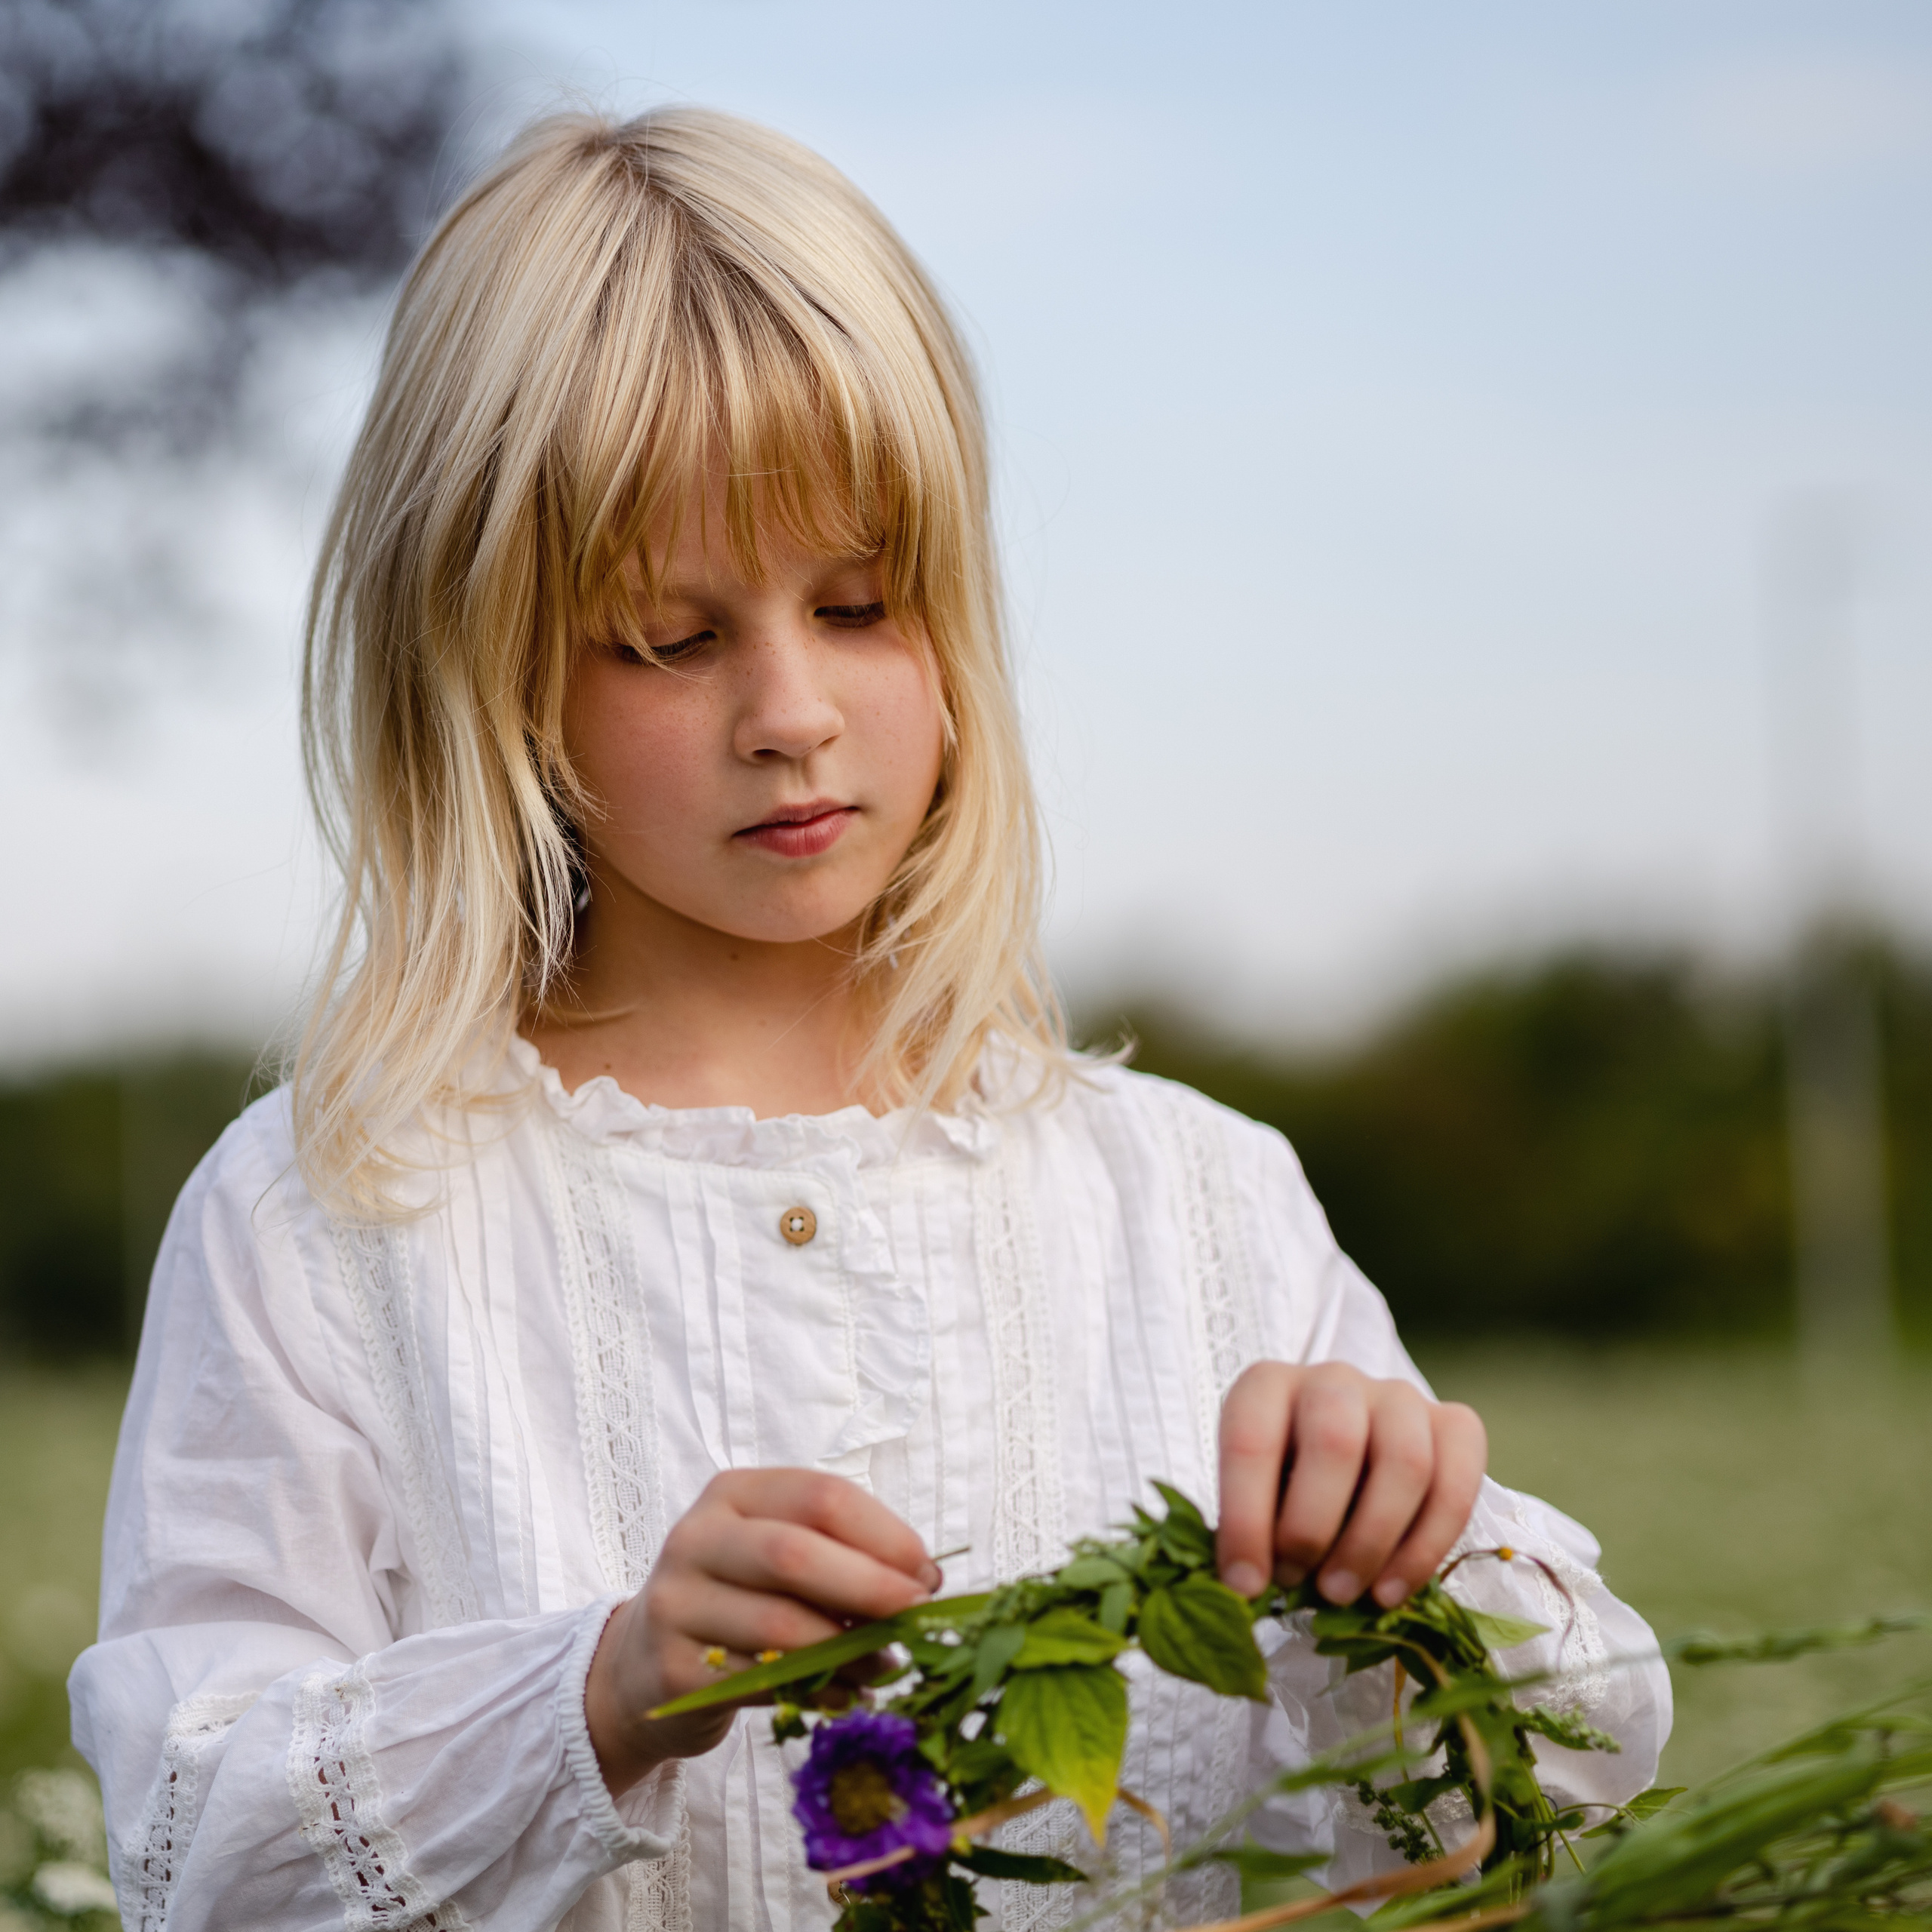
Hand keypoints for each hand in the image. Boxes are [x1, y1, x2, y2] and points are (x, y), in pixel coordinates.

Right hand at [585, 1468, 940, 1793]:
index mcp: (733, 1493)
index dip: (884, 1534)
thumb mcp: (775, 1556)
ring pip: (782, 1627)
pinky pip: (765, 1683)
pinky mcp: (675, 1669)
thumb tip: (923, 1583)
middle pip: (795, 1554)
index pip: (820, 1496)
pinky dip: (822, 1691)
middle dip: (870, 1586)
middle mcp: (696, 1537)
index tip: (928, 1571)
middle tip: (918, 1614)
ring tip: (887, 1663)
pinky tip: (847, 1693)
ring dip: (851, 1650)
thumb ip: (840, 1556)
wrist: (640, 1665)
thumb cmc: (736, 1598)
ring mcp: (677, 1604)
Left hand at [1215, 1361, 1486, 1609]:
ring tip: (1340, 1592)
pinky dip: (1426, 1549)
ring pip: (1406, 1463)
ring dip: (1371, 1543)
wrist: (1346, 1456)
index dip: (1246, 1518)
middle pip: (1336, 1442)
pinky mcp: (1454, 1424)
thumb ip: (1252, 1529)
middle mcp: (1335, 1380)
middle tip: (1296, 1582)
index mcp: (1267, 1386)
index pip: (1252, 1440)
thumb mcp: (1253, 1495)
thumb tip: (1249, 1586)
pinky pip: (1457, 1484)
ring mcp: (1399, 1397)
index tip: (1245, 1584)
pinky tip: (1389, 1591)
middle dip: (1312, 1527)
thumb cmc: (1285, 1482)